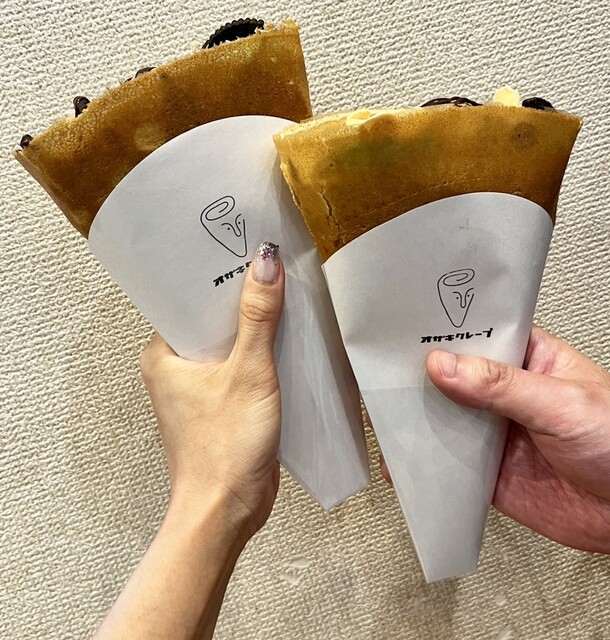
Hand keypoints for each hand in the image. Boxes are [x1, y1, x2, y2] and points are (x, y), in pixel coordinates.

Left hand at [140, 241, 283, 541]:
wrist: (227, 509)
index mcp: (165, 354)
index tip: (246, 248)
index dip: (219, 273)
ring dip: (257, 325)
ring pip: (231, 341)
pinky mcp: (223, 401)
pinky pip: (243, 364)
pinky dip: (263, 352)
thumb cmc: (225, 446)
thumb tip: (265, 262)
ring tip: (286, 293)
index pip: (189, 298)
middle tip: (274, 264)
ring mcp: (200, 385)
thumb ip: (258, 317)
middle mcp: (177, 366)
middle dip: (243, 297)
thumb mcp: (248, 373)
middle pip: (214, 317)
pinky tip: (288, 336)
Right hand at [382, 326, 609, 553]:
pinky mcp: (492, 474)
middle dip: (416, 379)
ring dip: (416, 423)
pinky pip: (451, 468)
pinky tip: (406, 467)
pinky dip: (427, 469)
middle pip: (449, 380)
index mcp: (526, 359)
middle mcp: (505, 395)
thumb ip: (501, 386)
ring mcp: (495, 435)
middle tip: (378, 376)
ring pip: (444, 423)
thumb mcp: (563, 403)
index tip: (399, 331)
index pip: (473, 335)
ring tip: (380, 417)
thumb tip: (445, 365)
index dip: (438, 332)